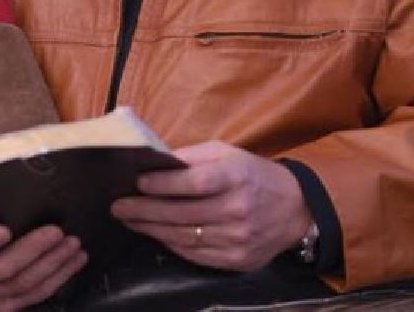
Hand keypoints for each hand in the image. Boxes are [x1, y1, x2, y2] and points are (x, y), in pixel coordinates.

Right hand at [0, 150, 87, 311]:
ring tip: (73, 243)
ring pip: (21, 284)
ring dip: (51, 265)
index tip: (5, 229)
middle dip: (32, 250)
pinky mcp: (4, 304)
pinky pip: (34, 296)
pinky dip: (58, 279)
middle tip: (57, 230)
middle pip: (1, 268)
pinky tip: (76, 261)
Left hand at [111, 141, 313, 271]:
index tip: (137, 182)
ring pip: (184, 237)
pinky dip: (171, 244)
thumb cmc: (254, 174)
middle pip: (182, 214)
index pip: (194, 183)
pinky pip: (195, 254)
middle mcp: (238, 209)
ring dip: (151, 229)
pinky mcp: (237, 260)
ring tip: (130, 219)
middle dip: (145, 210)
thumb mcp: (229, 153)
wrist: (295, 208)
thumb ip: (192, 157)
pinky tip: (155, 233)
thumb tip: (155, 163)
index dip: (163, 184)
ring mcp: (238, 239)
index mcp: (237, 176)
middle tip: (118, 206)